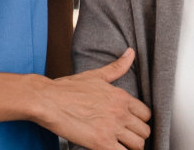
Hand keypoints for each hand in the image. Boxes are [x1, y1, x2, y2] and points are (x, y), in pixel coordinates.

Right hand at [33, 48, 150, 149]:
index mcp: (121, 97)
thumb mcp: (96, 75)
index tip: (131, 125)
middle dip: (136, 136)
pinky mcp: (101, 143)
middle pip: (144, 131)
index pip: (146, 114)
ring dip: (130, 147)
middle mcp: (120, 112)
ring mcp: (111, 128)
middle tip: (125, 138)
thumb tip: (131, 53)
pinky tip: (111, 149)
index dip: (139, 121)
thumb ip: (117, 67)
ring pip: (138, 145)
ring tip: (119, 145)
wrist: (46, 100)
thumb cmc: (67, 89)